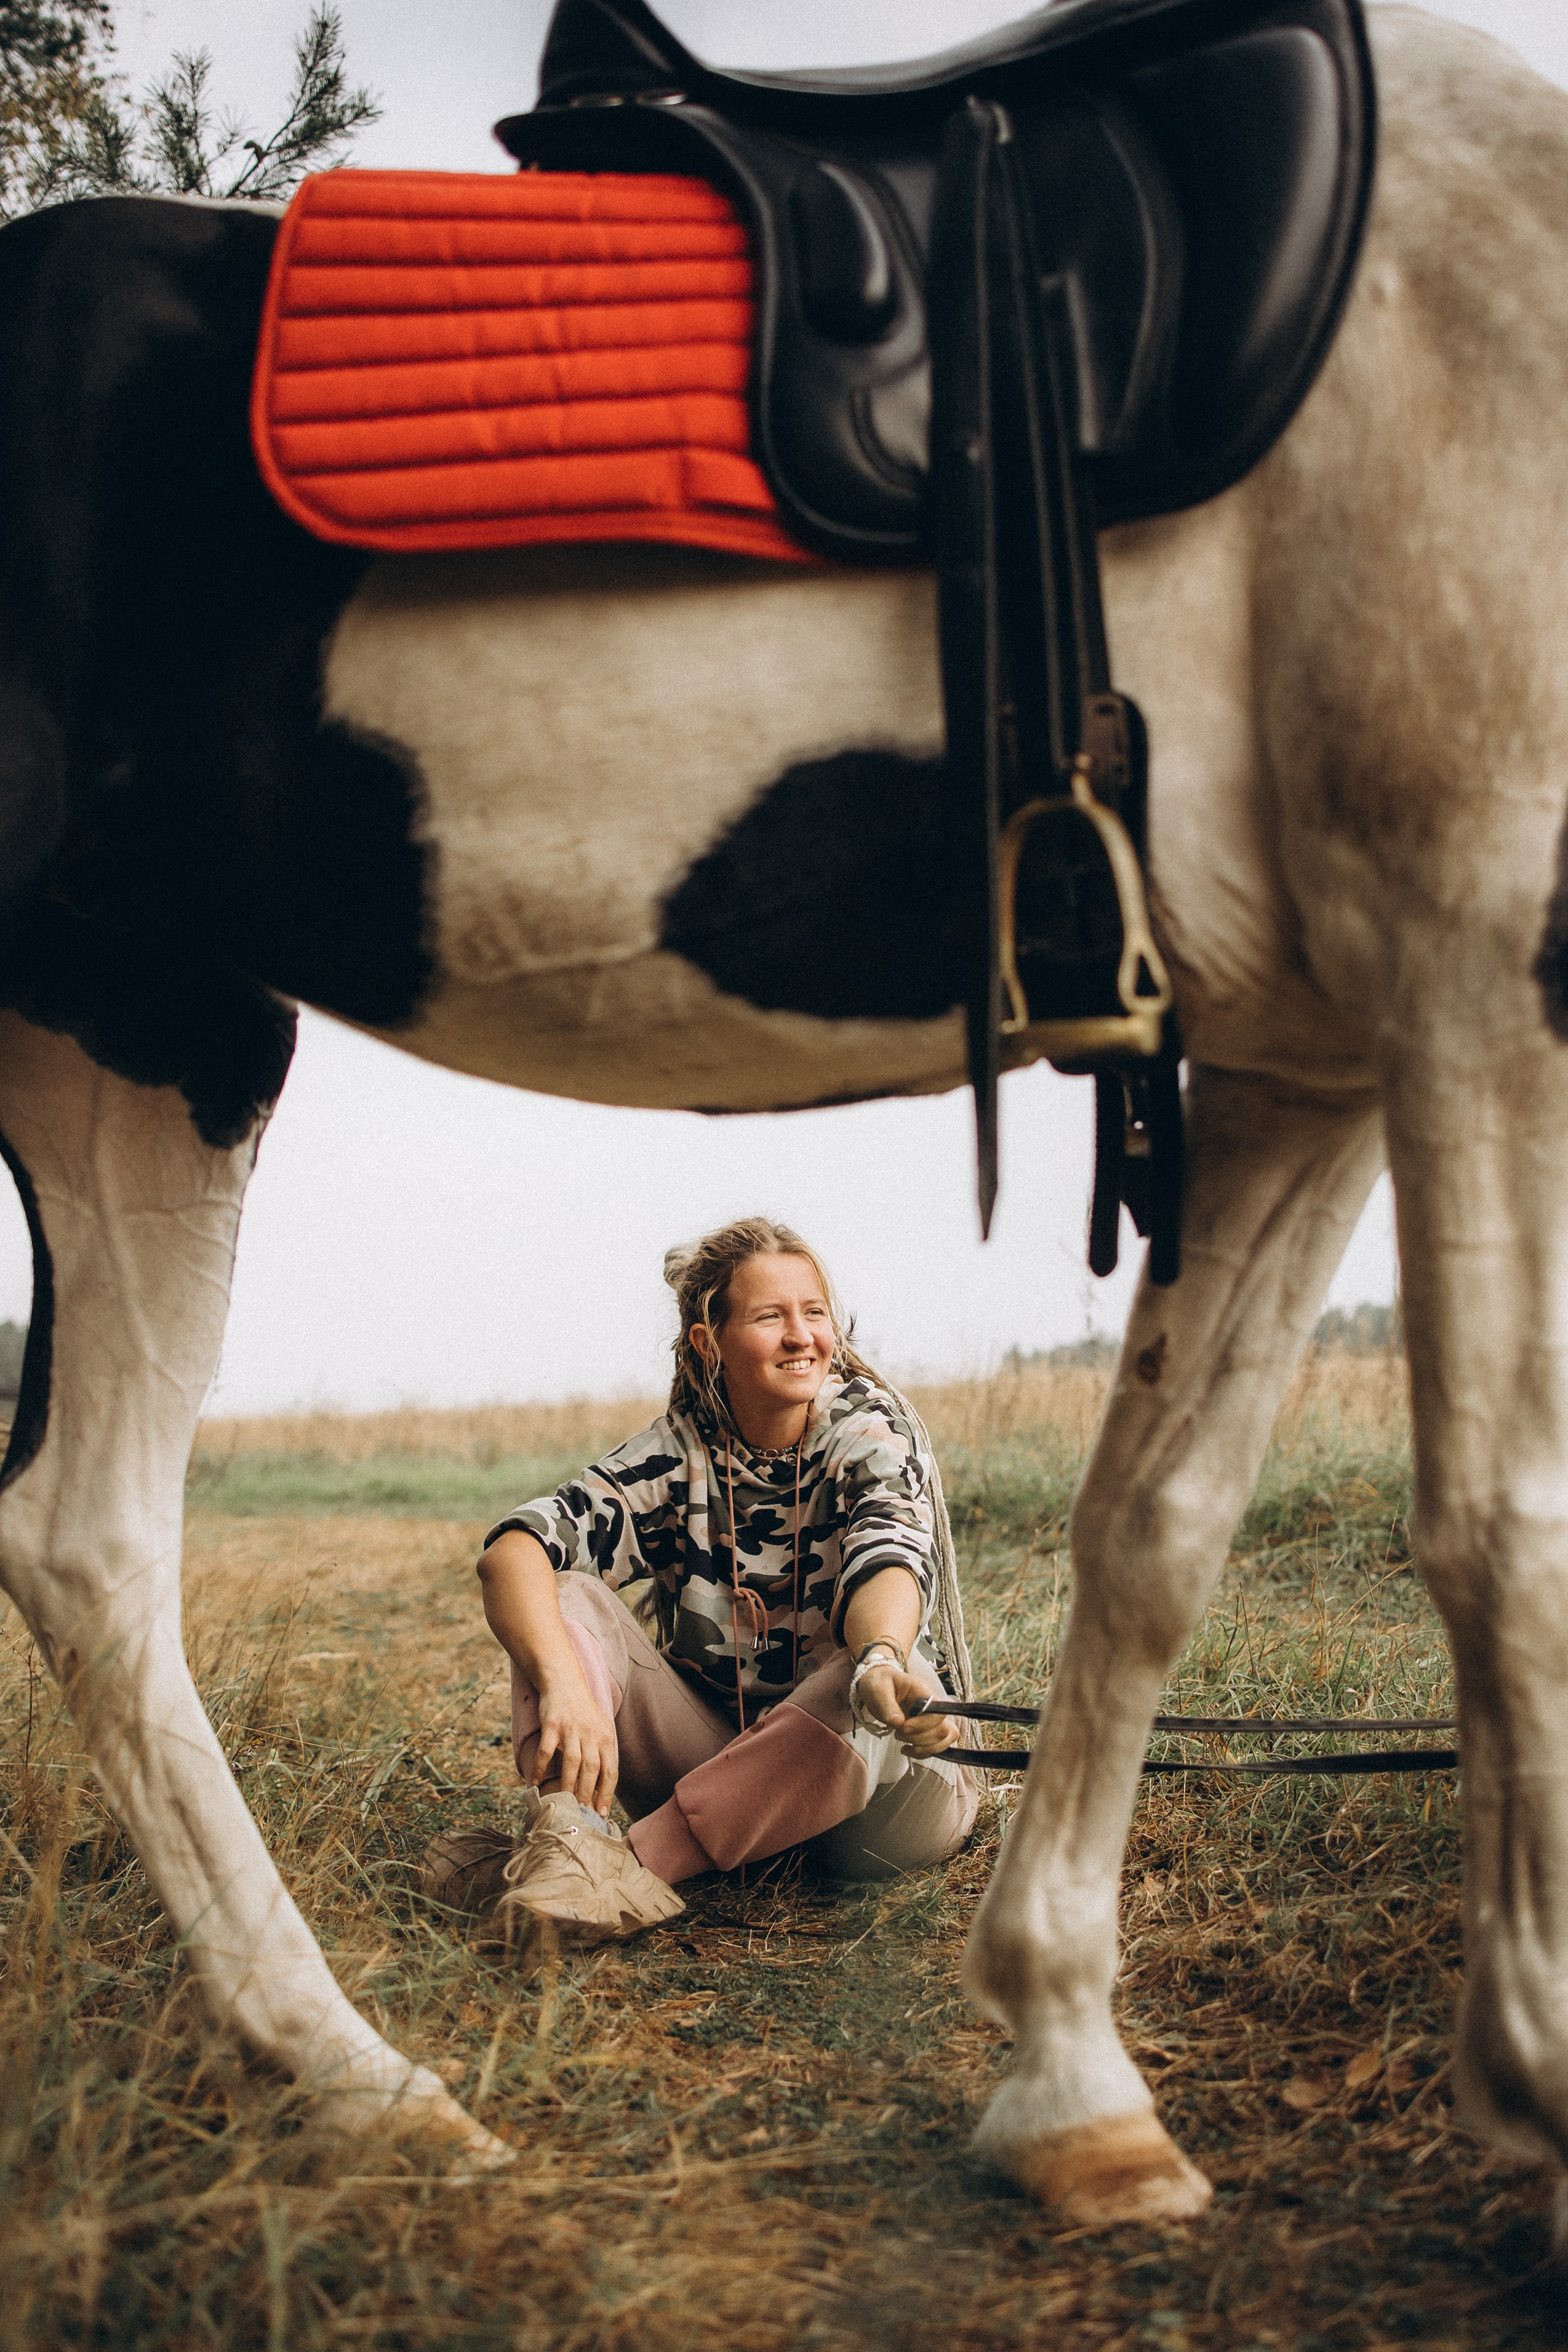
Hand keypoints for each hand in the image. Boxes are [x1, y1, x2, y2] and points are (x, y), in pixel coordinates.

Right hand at [533, 1669, 618, 1815]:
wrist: (565, 1682)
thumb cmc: (583, 1712)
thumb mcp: (599, 1730)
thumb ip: (601, 1755)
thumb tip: (599, 1789)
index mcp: (606, 1737)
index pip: (610, 1771)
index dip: (606, 1793)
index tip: (601, 1813)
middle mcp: (591, 1734)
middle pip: (592, 1770)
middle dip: (587, 1795)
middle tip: (581, 1814)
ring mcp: (571, 1729)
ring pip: (572, 1763)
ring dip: (568, 1785)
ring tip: (564, 1803)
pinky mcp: (552, 1724)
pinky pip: (546, 1751)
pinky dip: (541, 1768)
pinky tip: (535, 1783)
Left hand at [855, 1664, 955, 1756]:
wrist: (877, 1686)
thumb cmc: (878, 1684)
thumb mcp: (877, 1690)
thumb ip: (887, 1705)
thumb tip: (898, 1722)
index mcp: (922, 1691)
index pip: (939, 1711)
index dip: (923, 1724)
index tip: (902, 1727)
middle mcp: (932, 1704)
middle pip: (943, 1729)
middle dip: (920, 1738)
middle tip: (898, 1733)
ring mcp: (932, 1717)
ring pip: (945, 1739)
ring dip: (923, 1747)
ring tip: (903, 1742)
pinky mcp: (928, 1729)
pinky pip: (938, 1745)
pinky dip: (923, 1753)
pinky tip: (906, 1749)